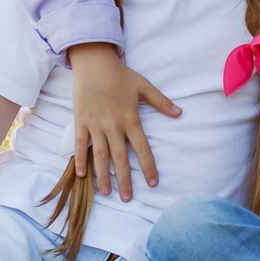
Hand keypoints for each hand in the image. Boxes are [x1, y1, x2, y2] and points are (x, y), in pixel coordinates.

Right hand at [67, 42, 177, 201]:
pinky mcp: (81, 121)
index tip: (153, 183)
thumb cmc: (120, 74)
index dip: (148, 167)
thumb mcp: (144, 86)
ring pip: (100, 156)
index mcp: (131, 119)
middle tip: (127, 198)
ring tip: (107, 192)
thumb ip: (161, 102)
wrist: (94, 62)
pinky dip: (80, 160)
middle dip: (125, 180)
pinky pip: (80, 144)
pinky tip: (82, 175)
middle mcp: (113, 126)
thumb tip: (179, 113)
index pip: (143, 148)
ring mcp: (95, 125)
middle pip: (121, 158)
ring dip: (103, 175)